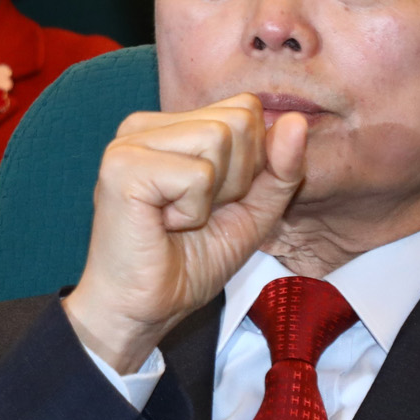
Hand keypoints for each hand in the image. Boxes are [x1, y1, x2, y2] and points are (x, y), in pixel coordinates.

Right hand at [64, 95, 308, 372]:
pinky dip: (193, 211)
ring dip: (214, 196)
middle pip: (238, 120)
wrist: (142, 310)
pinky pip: (198, 173)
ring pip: (220, 138)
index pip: (245, 109)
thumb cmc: (187, 263)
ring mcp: (129, 142)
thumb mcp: (252, 212)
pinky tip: (163, 226)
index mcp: (169, 127)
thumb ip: (279, 168)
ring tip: (180, 220)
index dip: (250, 164)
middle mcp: (144, 124)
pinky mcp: (123, 166)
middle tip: (195, 215)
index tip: (214, 203)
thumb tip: (296, 121)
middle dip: (236, 178)